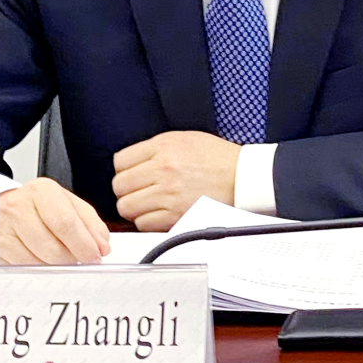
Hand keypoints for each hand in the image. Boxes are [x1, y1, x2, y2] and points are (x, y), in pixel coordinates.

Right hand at [0, 177, 110, 264]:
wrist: (4, 208)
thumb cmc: (39, 207)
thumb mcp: (68, 204)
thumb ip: (89, 222)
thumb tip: (102, 246)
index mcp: (42, 191)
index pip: (65, 222)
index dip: (83, 243)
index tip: (96, 256)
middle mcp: (19, 208)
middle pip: (53, 246)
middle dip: (72, 259)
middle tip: (81, 260)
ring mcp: (4, 230)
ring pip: (39, 262)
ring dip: (57, 267)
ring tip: (62, 258)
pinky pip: (25, 270)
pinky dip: (41, 270)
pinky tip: (44, 260)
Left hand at [111, 131, 240, 230]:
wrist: (242, 177)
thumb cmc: (218, 158)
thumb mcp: (185, 138)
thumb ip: (156, 147)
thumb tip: (133, 161)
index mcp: (164, 146)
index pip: (120, 161)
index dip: (123, 169)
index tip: (131, 174)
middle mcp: (163, 168)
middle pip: (119, 185)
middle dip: (126, 189)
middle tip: (137, 191)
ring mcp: (168, 193)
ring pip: (127, 206)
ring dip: (134, 207)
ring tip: (146, 204)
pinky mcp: (175, 215)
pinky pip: (143, 223)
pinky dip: (147, 221)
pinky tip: (158, 214)